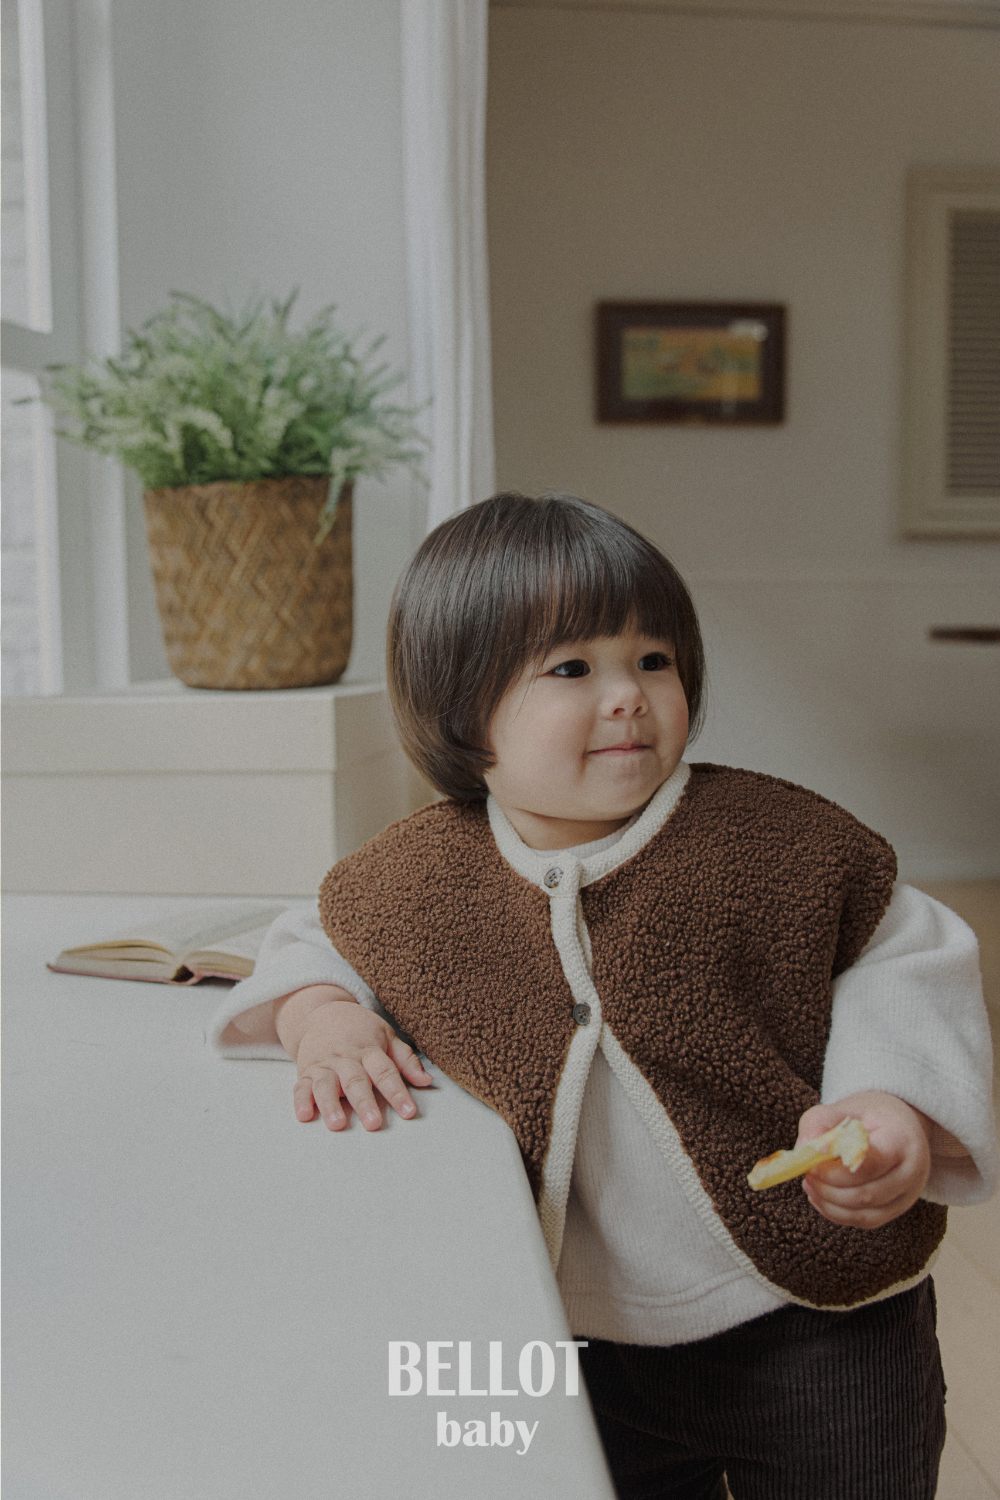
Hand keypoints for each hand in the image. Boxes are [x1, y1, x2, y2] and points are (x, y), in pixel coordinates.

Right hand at [273, 985, 432, 1132]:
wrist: (322, 1012)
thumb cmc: (360, 1029)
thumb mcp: (386, 1036)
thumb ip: (405, 1060)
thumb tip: (427, 1081)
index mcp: (369, 1050)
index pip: (385, 1072)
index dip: (397, 1092)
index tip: (409, 1112)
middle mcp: (346, 1058)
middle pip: (356, 1081)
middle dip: (364, 1102)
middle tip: (373, 1123)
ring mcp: (324, 1065)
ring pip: (326, 1085)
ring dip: (330, 1105)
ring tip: (337, 1124)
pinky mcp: (306, 1071)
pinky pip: (301, 1087)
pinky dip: (301, 1101)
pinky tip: (304, 1115)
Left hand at [796, 1091, 931, 1228]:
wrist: (901, 1125)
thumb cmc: (870, 1115)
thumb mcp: (845, 1107)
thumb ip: (820, 1123)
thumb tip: (803, 1149)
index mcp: (902, 1140)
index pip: (870, 1165)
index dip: (836, 1171)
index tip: (812, 1164)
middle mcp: (912, 1172)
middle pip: (867, 1194)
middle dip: (829, 1189)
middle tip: (807, 1176)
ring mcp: (908, 1195)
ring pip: (865, 1214)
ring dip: (830, 1204)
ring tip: (810, 1185)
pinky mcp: (897, 1209)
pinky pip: (866, 1221)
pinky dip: (838, 1214)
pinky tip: (820, 1198)